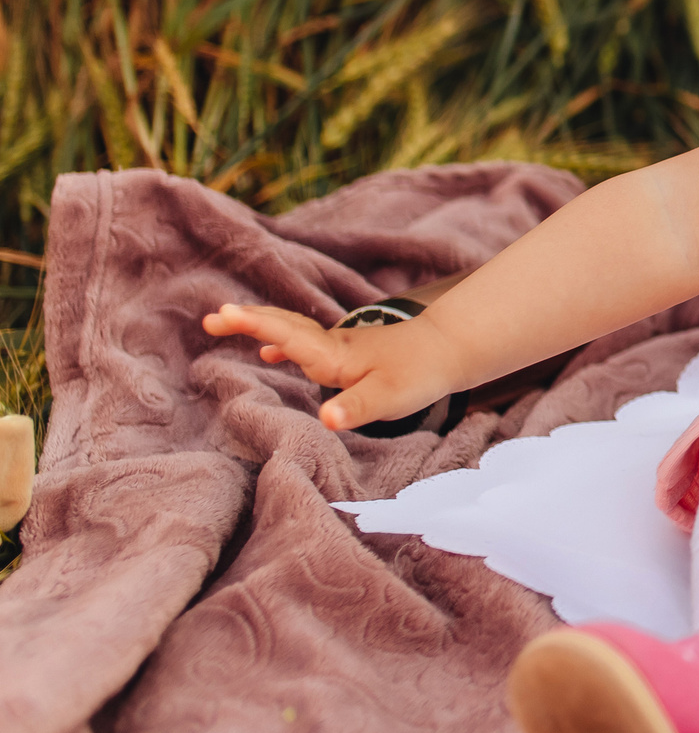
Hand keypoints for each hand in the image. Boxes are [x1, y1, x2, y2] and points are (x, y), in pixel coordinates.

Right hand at [201, 301, 464, 431]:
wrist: (452, 349)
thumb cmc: (420, 374)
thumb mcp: (390, 398)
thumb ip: (356, 408)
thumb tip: (326, 419)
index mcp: (334, 356)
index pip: (288, 337)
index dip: (256, 326)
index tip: (224, 314)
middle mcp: (332, 346)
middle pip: (284, 326)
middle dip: (248, 321)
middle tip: (211, 318)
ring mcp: (340, 346)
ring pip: (293, 330)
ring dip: (260, 326)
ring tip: (226, 323)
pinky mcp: (348, 352)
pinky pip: (305, 342)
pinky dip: (282, 341)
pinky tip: (270, 352)